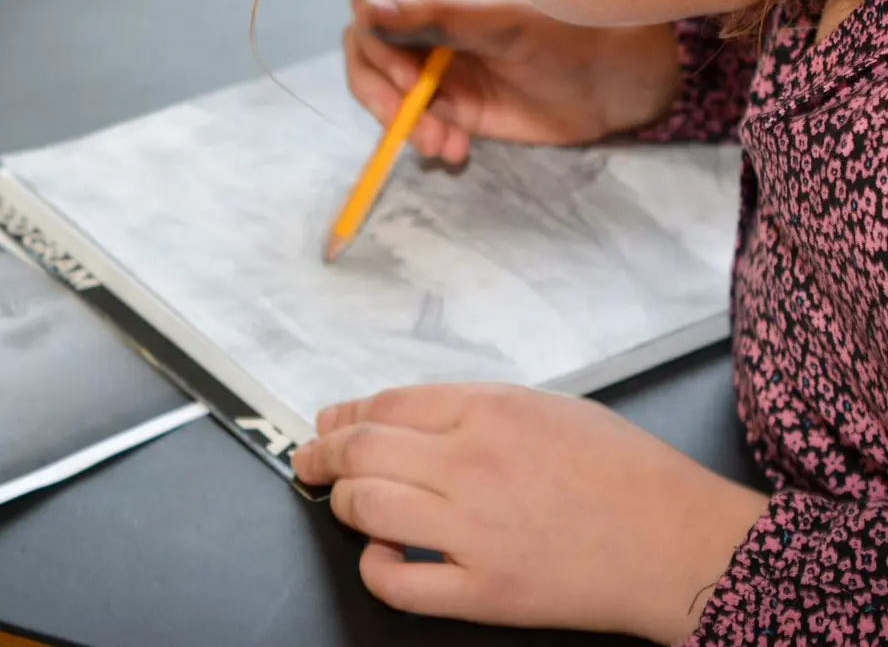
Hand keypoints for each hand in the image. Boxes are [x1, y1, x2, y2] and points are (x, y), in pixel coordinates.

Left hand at [293, 384, 770, 644]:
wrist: (686, 545)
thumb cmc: (629, 476)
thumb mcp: (551, 408)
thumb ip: (470, 406)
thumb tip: (394, 414)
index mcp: (492, 411)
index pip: (386, 405)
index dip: (345, 415)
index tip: (330, 424)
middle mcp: (474, 465)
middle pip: (362, 450)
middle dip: (322, 455)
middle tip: (311, 461)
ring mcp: (476, 531)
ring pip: (364, 507)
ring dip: (342, 502)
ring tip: (345, 503)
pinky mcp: (486, 593)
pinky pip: (397, 581)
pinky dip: (373, 566)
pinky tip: (381, 554)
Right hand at [346, 0, 680, 164]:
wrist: (627, 79)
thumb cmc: (578, 27)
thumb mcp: (509, 20)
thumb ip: (439, 15)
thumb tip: (368, 11)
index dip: (377, 39)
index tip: (410, 76)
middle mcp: (426, 16)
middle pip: (365, 46)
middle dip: (381, 87)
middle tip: (413, 114)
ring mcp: (435, 60)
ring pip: (381, 87)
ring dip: (399, 119)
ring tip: (439, 144)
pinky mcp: (450, 101)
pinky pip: (412, 118)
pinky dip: (422, 137)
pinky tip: (454, 150)